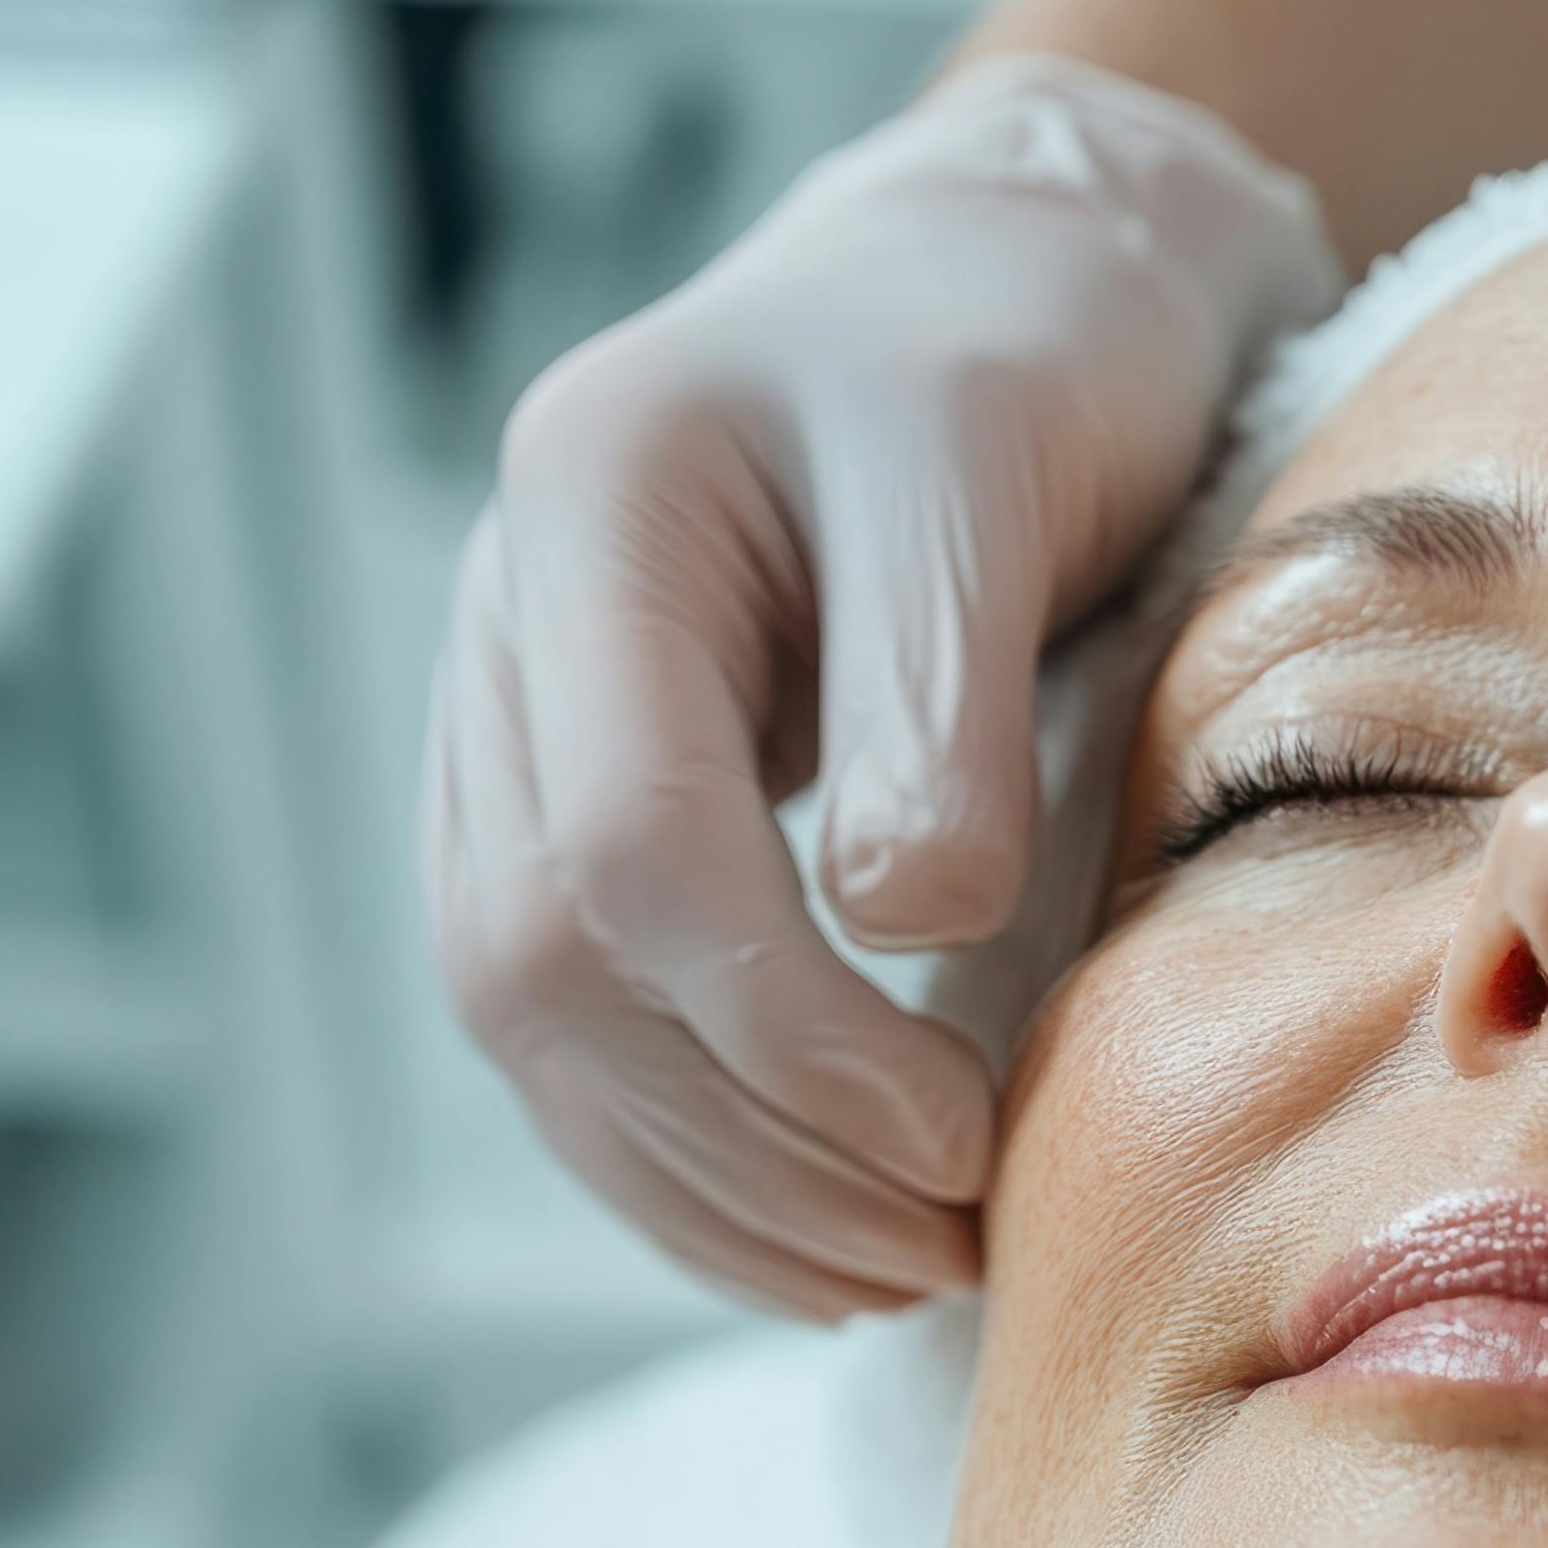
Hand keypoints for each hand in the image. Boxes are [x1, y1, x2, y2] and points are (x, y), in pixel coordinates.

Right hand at [425, 55, 1339, 1315]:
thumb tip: (906, 926)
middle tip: (948, 1243)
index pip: (627, 850)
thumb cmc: (1032, 345)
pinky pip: (577, 1016)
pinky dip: (686, 1150)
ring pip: (534, 1021)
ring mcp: (524, 715)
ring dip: (707, 1184)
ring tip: (898, 1275)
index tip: (955, 1142)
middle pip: (542, 963)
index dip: (783, 1033)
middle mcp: (514, 623)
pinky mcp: (581, 792)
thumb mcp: (1005, 464)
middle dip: (744, 1140)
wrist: (1010, 273)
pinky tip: (814, 1233)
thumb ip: (947, 690)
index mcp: (595, 509)